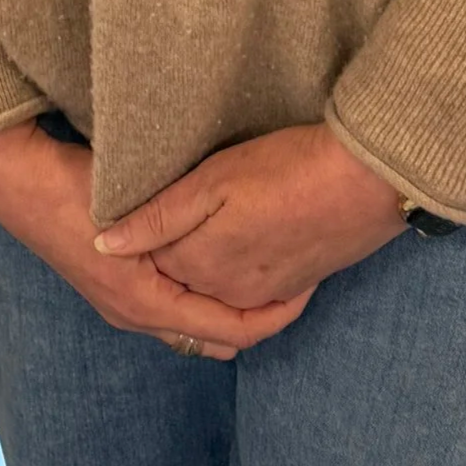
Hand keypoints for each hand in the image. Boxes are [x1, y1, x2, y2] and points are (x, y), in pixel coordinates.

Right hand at [0, 121, 310, 359]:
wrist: (17, 180)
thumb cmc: (74, 187)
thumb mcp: (134, 210)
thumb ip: (180, 230)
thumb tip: (239, 246)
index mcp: (147, 302)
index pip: (230, 329)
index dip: (274, 315)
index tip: (308, 287)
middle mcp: (135, 315)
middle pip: (214, 337)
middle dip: (256, 319)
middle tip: (292, 284)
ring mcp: (120, 305)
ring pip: (193, 325)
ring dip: (227, 309)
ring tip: (262, 277)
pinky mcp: (113, 287)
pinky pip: (172, 311)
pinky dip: (201, 301)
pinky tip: (215, 270)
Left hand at [96, 124, 404, 309]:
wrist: (363, 183)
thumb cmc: (285, 171)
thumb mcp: (212, 182)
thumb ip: (157, 218)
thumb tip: (102, 247)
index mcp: (200, 266)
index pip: (148, 262)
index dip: (138, 234)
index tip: (131, 200)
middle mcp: (227, 292)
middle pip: (180, 278)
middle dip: (166, 256)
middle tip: (168, 211)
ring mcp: (263, 294)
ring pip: (214, 288)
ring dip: (202, 266)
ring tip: (203, 222)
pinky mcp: (293, 287)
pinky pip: (249, 295)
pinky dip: (235, 276)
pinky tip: (236, 242)